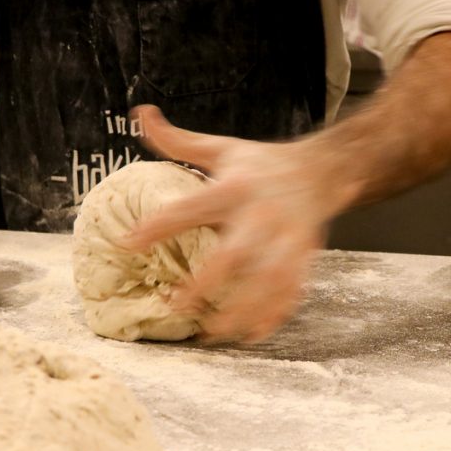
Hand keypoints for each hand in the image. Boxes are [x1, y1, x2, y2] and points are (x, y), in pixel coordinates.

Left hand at [125, 105, 359, 342]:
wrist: (324, 168)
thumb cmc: (261, 163)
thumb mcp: (221, 147)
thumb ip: (178, 141)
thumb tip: (139, 114)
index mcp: (235, 186)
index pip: (190, 207)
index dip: (157, 226)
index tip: (126, 244)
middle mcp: (263, 214)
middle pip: (235, 253)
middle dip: (206, 283)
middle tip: (174, 305)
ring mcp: (288, 239)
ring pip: (267, 281)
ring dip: (241, 310)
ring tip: (211, 332)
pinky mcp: (304, 257)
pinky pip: (291, 292)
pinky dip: (273, 316)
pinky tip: (251, 335)